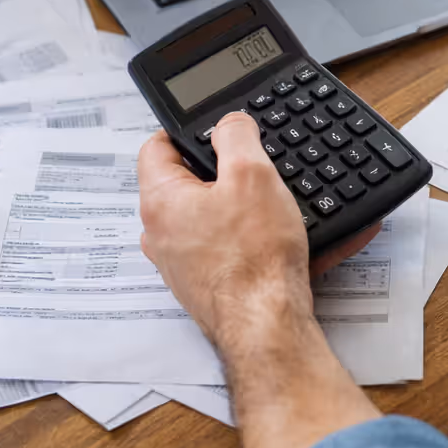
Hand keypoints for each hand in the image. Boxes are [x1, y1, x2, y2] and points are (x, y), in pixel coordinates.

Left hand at [140, 115, 385, 447]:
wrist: (267, 325)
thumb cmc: (254, 258)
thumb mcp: (252, 174)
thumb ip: (237, 136)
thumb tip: (230, 122)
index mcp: (161, 202)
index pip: (157, 147)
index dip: (186, 130)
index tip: (213, 127)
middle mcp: (162, 235)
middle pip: (186, 183)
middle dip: (221, 171)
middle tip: (253, 166)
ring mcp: (183, 264)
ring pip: (210, 218)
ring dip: (242, 207)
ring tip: (278, 204)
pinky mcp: (209, 285)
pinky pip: (231, 249)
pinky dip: (256, 238)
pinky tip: (289, 237)